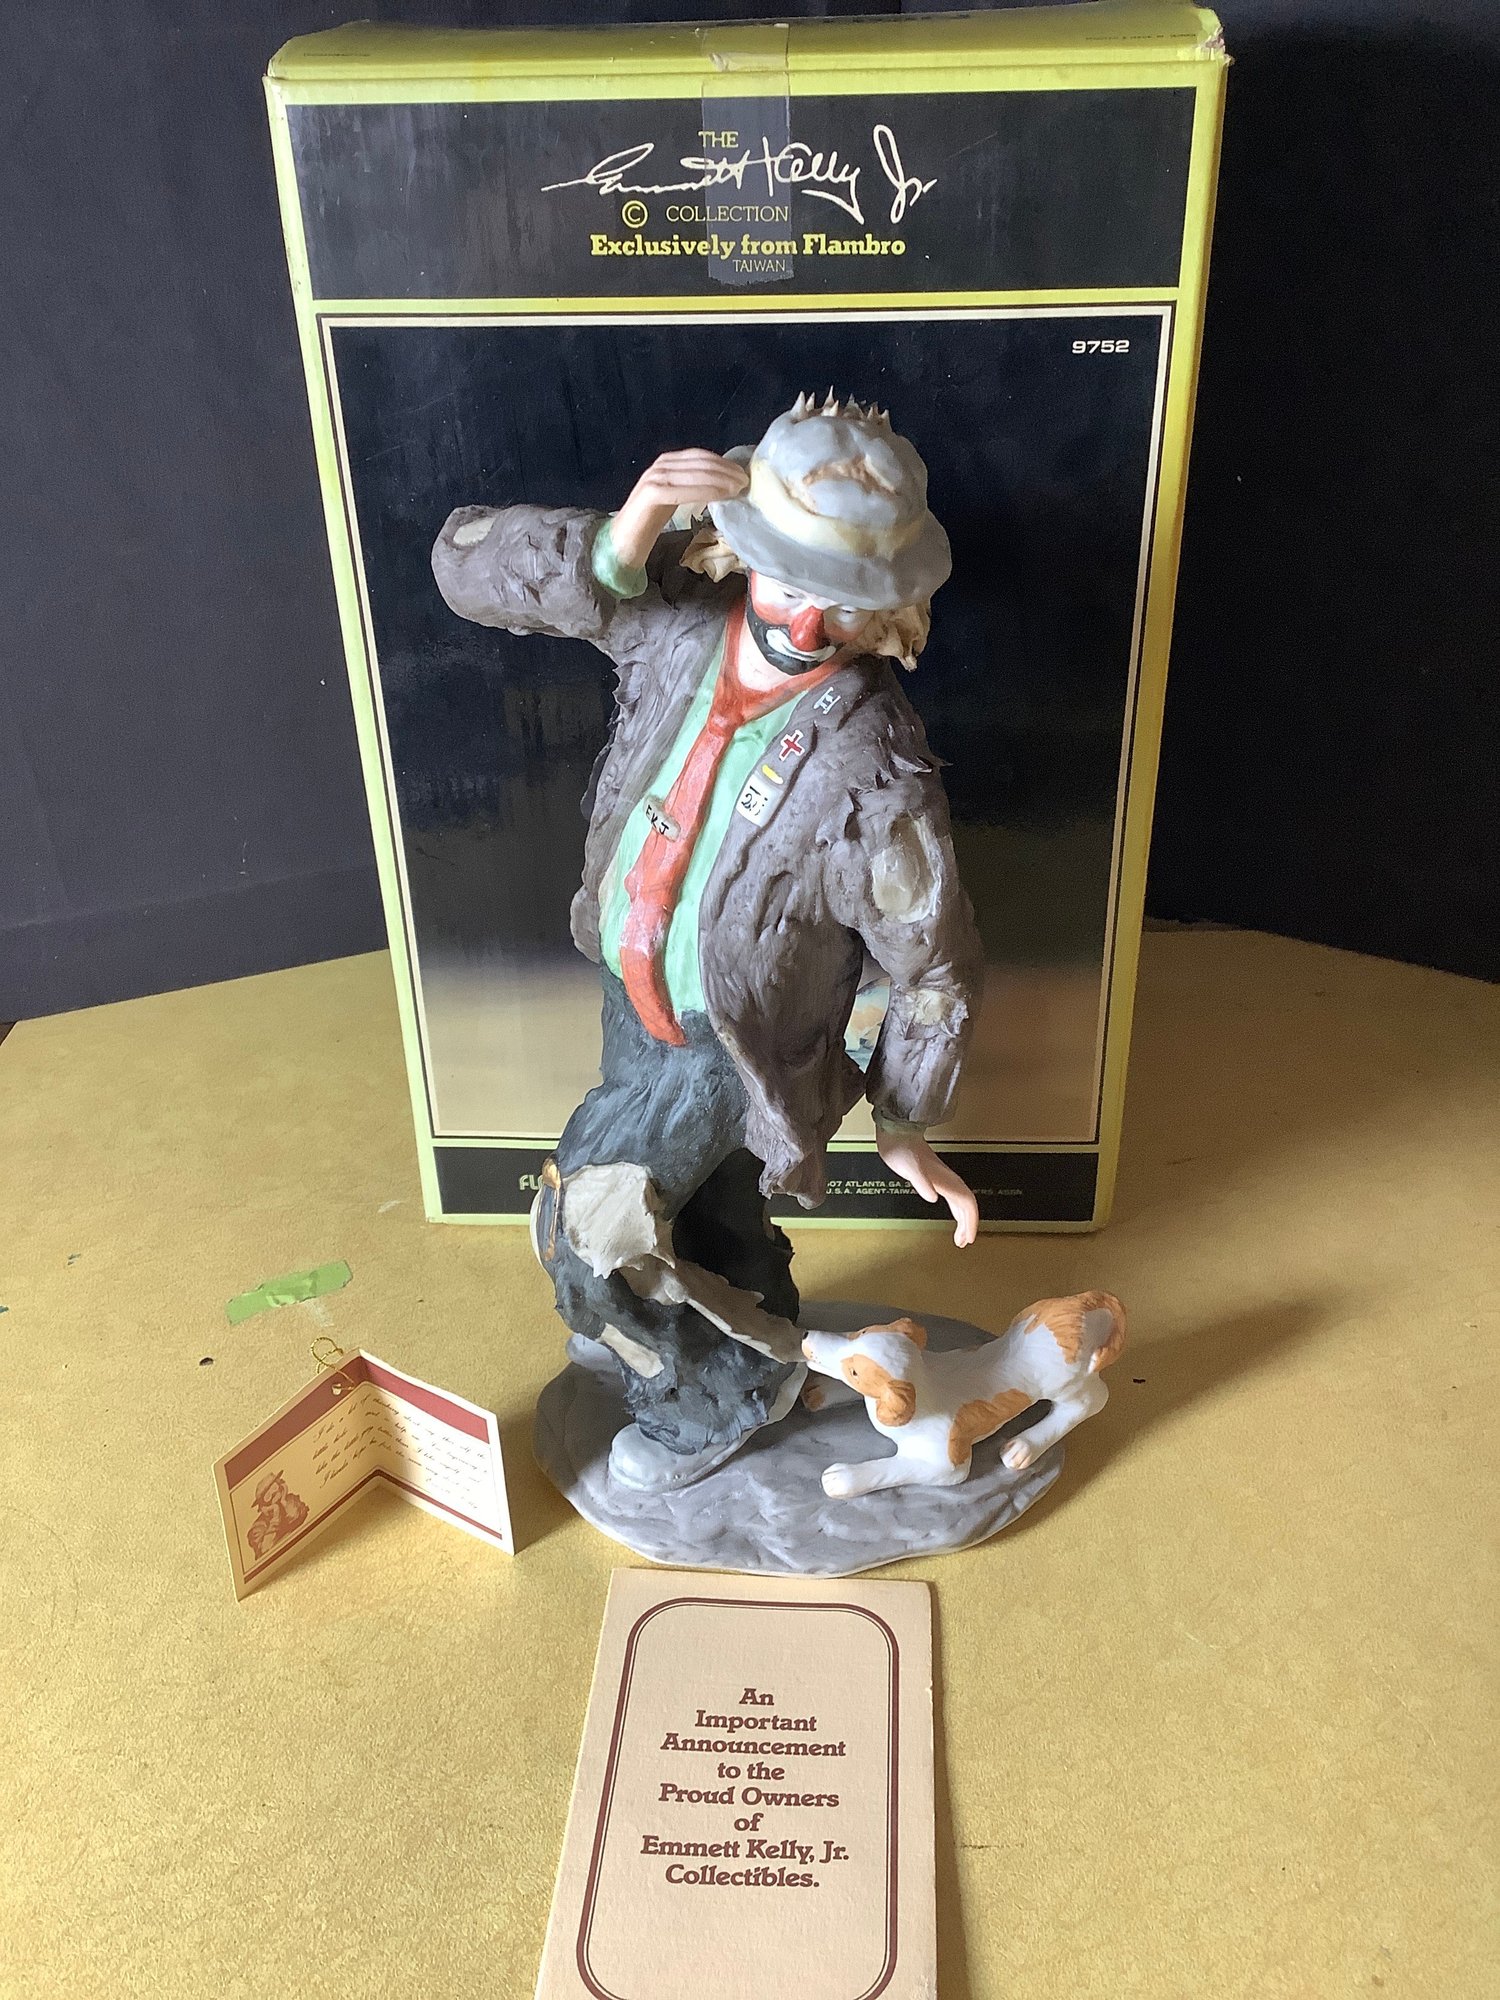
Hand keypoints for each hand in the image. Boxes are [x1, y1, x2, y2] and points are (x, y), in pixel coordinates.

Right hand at [611, 449, 748, 569]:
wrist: (621, 543)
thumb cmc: (649, 525)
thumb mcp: (675, 500)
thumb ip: (692, 488)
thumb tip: (723, 486)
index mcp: (666, 464)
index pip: (699, 457)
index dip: (722, 463)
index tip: (742, 473)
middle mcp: (660, 466)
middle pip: (699, 463)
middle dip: (725, 471)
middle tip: (746, 481)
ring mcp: (654, 478)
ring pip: (693, 474)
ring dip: (719, 480)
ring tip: (738, 488)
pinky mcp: (651, 494)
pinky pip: (682, 490)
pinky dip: (704, 491)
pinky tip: (721, 496)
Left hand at [874, 1128, 978, 1246]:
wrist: (897, 1132)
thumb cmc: (902, 1148)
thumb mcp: (909, 1167)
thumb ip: (921, 1181)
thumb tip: (932, 1196)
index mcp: (945, 1180)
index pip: (967, 1203)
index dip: (971, 1221)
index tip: (969, 1238)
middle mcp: (947, 1180)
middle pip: (966, 1205)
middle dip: (968, 1225)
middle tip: (964, 1242)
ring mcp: (942, 1178)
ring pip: (961, 1201)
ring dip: (963, 1219)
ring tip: (960, 1236)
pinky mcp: (934, 1177)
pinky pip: (952, 1196)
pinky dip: (954, 1209)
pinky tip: (950, 1214)